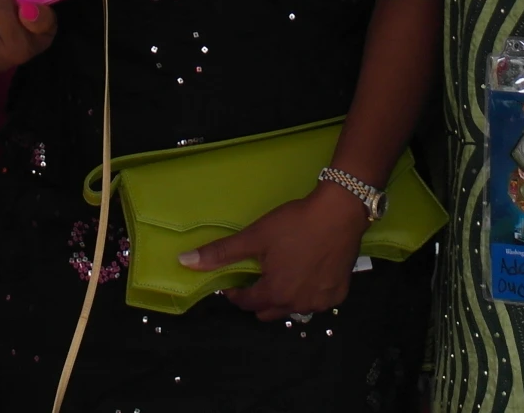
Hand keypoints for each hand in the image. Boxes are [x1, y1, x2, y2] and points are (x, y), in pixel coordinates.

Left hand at [179, 183, 371, 320]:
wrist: (339, 212)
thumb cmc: (294, 224)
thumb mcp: (254, 236)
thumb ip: (221, 253)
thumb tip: (184, 261)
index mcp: (275, 293)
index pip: (246, 303)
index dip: (236, 291)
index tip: (235, 278)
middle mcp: (297, 305)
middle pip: (268, 310)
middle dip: (259, 296)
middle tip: (260, 272)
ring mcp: (320, 303)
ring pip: (293, 308)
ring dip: (284, 296)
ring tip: (285, 270)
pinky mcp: (338, 295)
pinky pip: (315, 301)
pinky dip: (308, 291)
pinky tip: (308, 270)